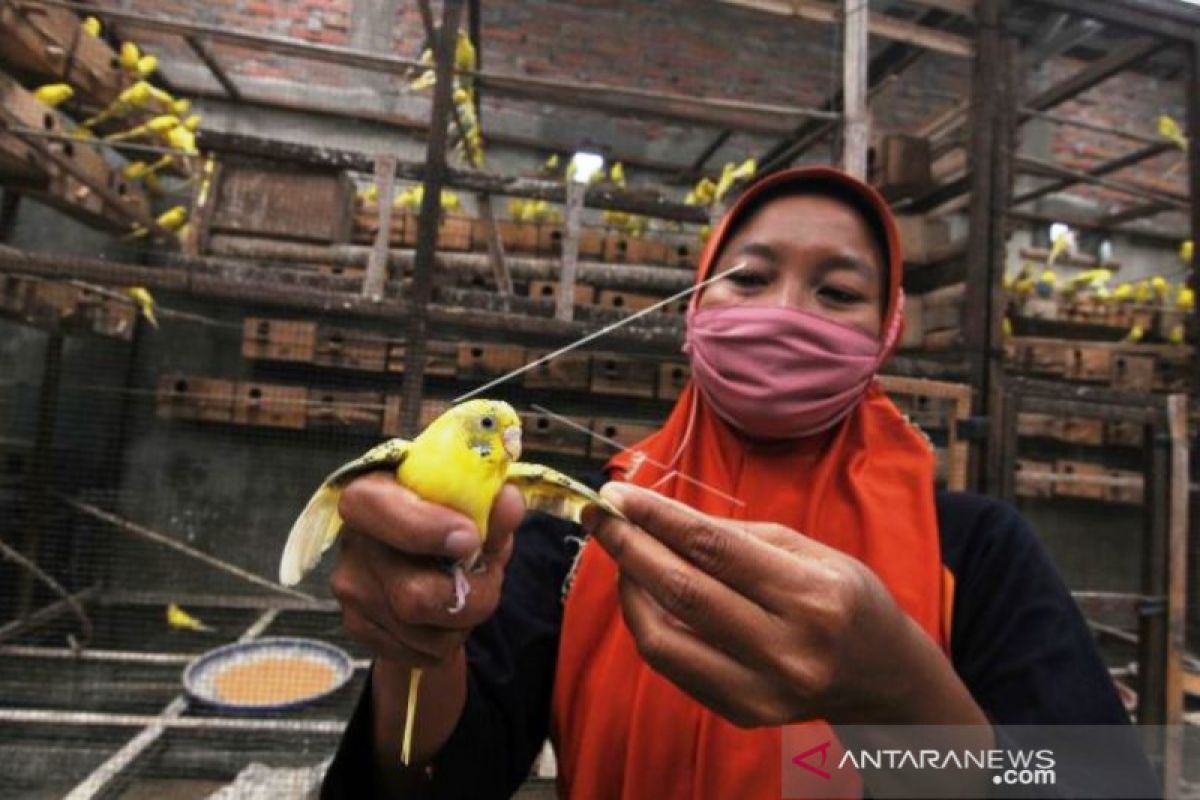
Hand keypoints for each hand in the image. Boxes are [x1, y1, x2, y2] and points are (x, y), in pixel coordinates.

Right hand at [331, 473, 525, 668]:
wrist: (421, 560)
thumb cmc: (449, 523)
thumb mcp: (475, 511)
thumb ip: (491, 509)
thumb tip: (510, 503)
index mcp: (370, 496)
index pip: (382, 512)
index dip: (429, 529)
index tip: (470, 540)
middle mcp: (353, 544)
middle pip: (415, 596)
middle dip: (471, 598)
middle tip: (489, 581)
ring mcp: (351, 590)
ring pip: (424, 635)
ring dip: (463, 623)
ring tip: (465, 595)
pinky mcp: (357, 627)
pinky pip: (419, 654)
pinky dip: (446, 642)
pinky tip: (443, 615)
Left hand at [582, 483, 983, 729]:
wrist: (880, 678)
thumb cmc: (844, 599)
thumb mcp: (807, 551)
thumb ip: (734, 537)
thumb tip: (660, 515)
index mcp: (811, 596)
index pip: (714, 550)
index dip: (658, 518)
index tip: (618, 494)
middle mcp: (786, 650)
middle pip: (682, 592)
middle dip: (629, 547)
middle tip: (598, 515)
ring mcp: (761, 690)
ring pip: (663, 639)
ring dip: (629, 589)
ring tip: (621, 554)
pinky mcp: (741, 713)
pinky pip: (673, 665)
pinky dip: (648, 624)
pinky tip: (645, 592)